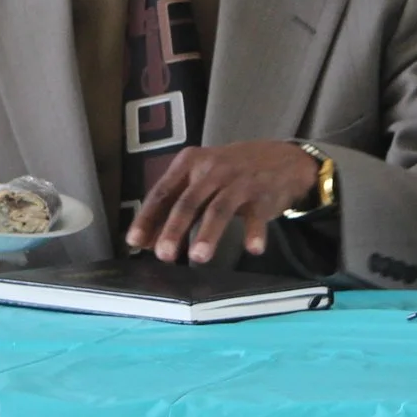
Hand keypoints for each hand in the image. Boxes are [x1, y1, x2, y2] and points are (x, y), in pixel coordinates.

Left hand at [123, 141, 321, 265]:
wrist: (281, 159)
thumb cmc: (231, 173)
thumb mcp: (201, 180)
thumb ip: (176, 207)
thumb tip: (148, 241)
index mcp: (189, 163)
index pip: (163, 191)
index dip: (147, 217)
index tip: (134, 241)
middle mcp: (212, 169)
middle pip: (189, 201)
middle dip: (174, 229)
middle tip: (164, 255)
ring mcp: (239, 181)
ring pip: (219, 209)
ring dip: (208, 233)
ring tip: (199, 257)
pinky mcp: (262, 194)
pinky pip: (257, 215)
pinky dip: (255, 232)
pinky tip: (253, 249)